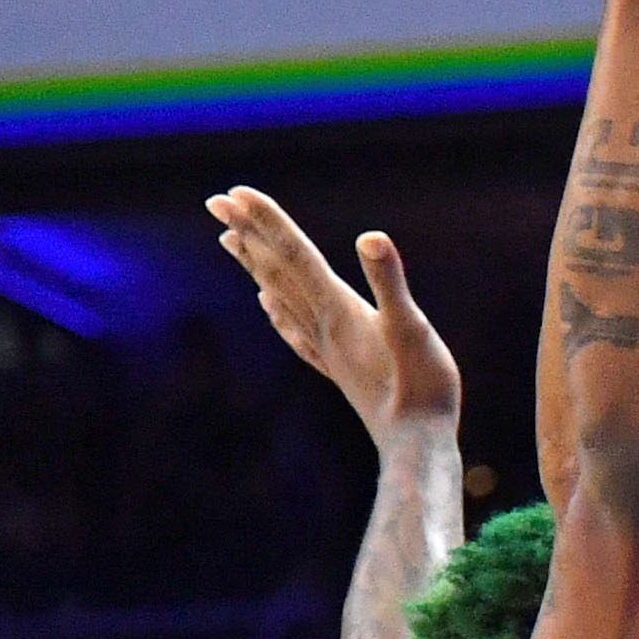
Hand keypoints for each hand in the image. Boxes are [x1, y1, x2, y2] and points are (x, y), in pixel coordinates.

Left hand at [208, 187, 460, 444]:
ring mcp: (326, 347)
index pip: (296, 254)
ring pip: (280, 295)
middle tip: (216, 202)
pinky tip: (267, 303)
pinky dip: (276, 310)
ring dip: (255, 265)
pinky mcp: (337, 366)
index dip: (267, 221)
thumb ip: (389, 283)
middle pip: (278, 270)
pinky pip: (294, 330)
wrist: (415, 445)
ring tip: (231, 240)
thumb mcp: (412, 329)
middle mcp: (323, 325)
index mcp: (338, 310)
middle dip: (248, 233)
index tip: (234, 193)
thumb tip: (371, 237)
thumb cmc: (422, 389)